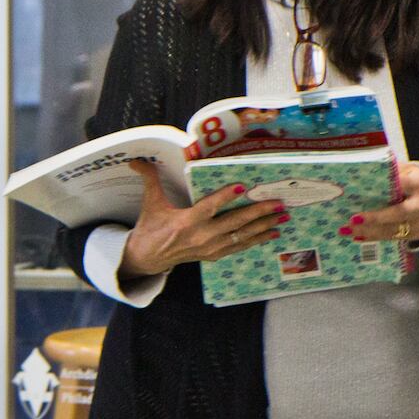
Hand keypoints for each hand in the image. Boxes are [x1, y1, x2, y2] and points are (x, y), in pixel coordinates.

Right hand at [119, 159, 288, 277]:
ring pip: (242, 236)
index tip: (242, 187)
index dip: (225, 197)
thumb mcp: (150, 203)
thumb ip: (149, 179)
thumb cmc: (151, 228)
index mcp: (186, 222)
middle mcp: (202, 236)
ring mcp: (210, 248)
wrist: (148, 258)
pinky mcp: (214, 255)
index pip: (209, 207)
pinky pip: (239, 246)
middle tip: (278, 203)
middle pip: (235, 223)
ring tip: (282, 217)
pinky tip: (271, 233)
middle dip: (259, 213)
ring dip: (264, 226)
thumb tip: (136, 159)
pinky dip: (256, 239)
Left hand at [342, 161, 418, 245]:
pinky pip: (394, 238)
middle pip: (397, 214)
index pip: (403, 185)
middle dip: (373, 219)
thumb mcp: (411, 171)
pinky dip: (375, 238)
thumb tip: (367, 169)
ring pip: (393, 230)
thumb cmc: (418, 184)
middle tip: (352, 220)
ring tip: (347, 230)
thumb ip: (393, 171)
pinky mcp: (418, 235)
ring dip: (368, 232)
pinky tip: (359, 236)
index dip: (386, 189)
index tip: (367, 190)